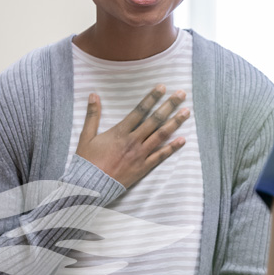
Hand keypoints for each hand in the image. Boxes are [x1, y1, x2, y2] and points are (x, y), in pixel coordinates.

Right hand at [75, 84, 189, 187]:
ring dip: (175, 123)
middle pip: (155, 120)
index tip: (162, 87)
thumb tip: (93, 94)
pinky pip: (160, 156)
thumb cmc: (87, 161)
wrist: (89, 187)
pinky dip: (172, 148)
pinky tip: (183, 140)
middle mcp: (133, 141)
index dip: (152, 97)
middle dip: (169, 105)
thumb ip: (92, 115)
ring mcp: (140, 155)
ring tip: (186, 112)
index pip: (140, 110)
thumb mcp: (86, 136)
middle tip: (181, 94)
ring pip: (161, 135)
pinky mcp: (143, 167)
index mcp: (120, 132)